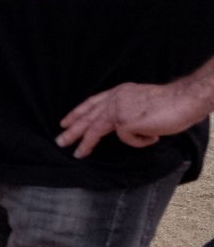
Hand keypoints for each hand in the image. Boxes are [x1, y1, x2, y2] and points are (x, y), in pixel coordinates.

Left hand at [57, 80, 210, 157]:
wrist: (186, 99)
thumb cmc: (172, 104)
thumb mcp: (142, 104)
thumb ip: (128, 111)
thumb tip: (122, 128)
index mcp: (120, 92)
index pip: (92, 102)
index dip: (78, 112)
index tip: (65, 122)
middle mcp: (115, 98)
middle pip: (88, 116)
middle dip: (73, 130)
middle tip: (59, 141)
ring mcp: (118, 109)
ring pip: (95, 129)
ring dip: (85, 143)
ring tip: (76, 154)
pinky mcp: (125, 122)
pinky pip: (128, 139)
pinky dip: (141, 141)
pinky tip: (152, 136)